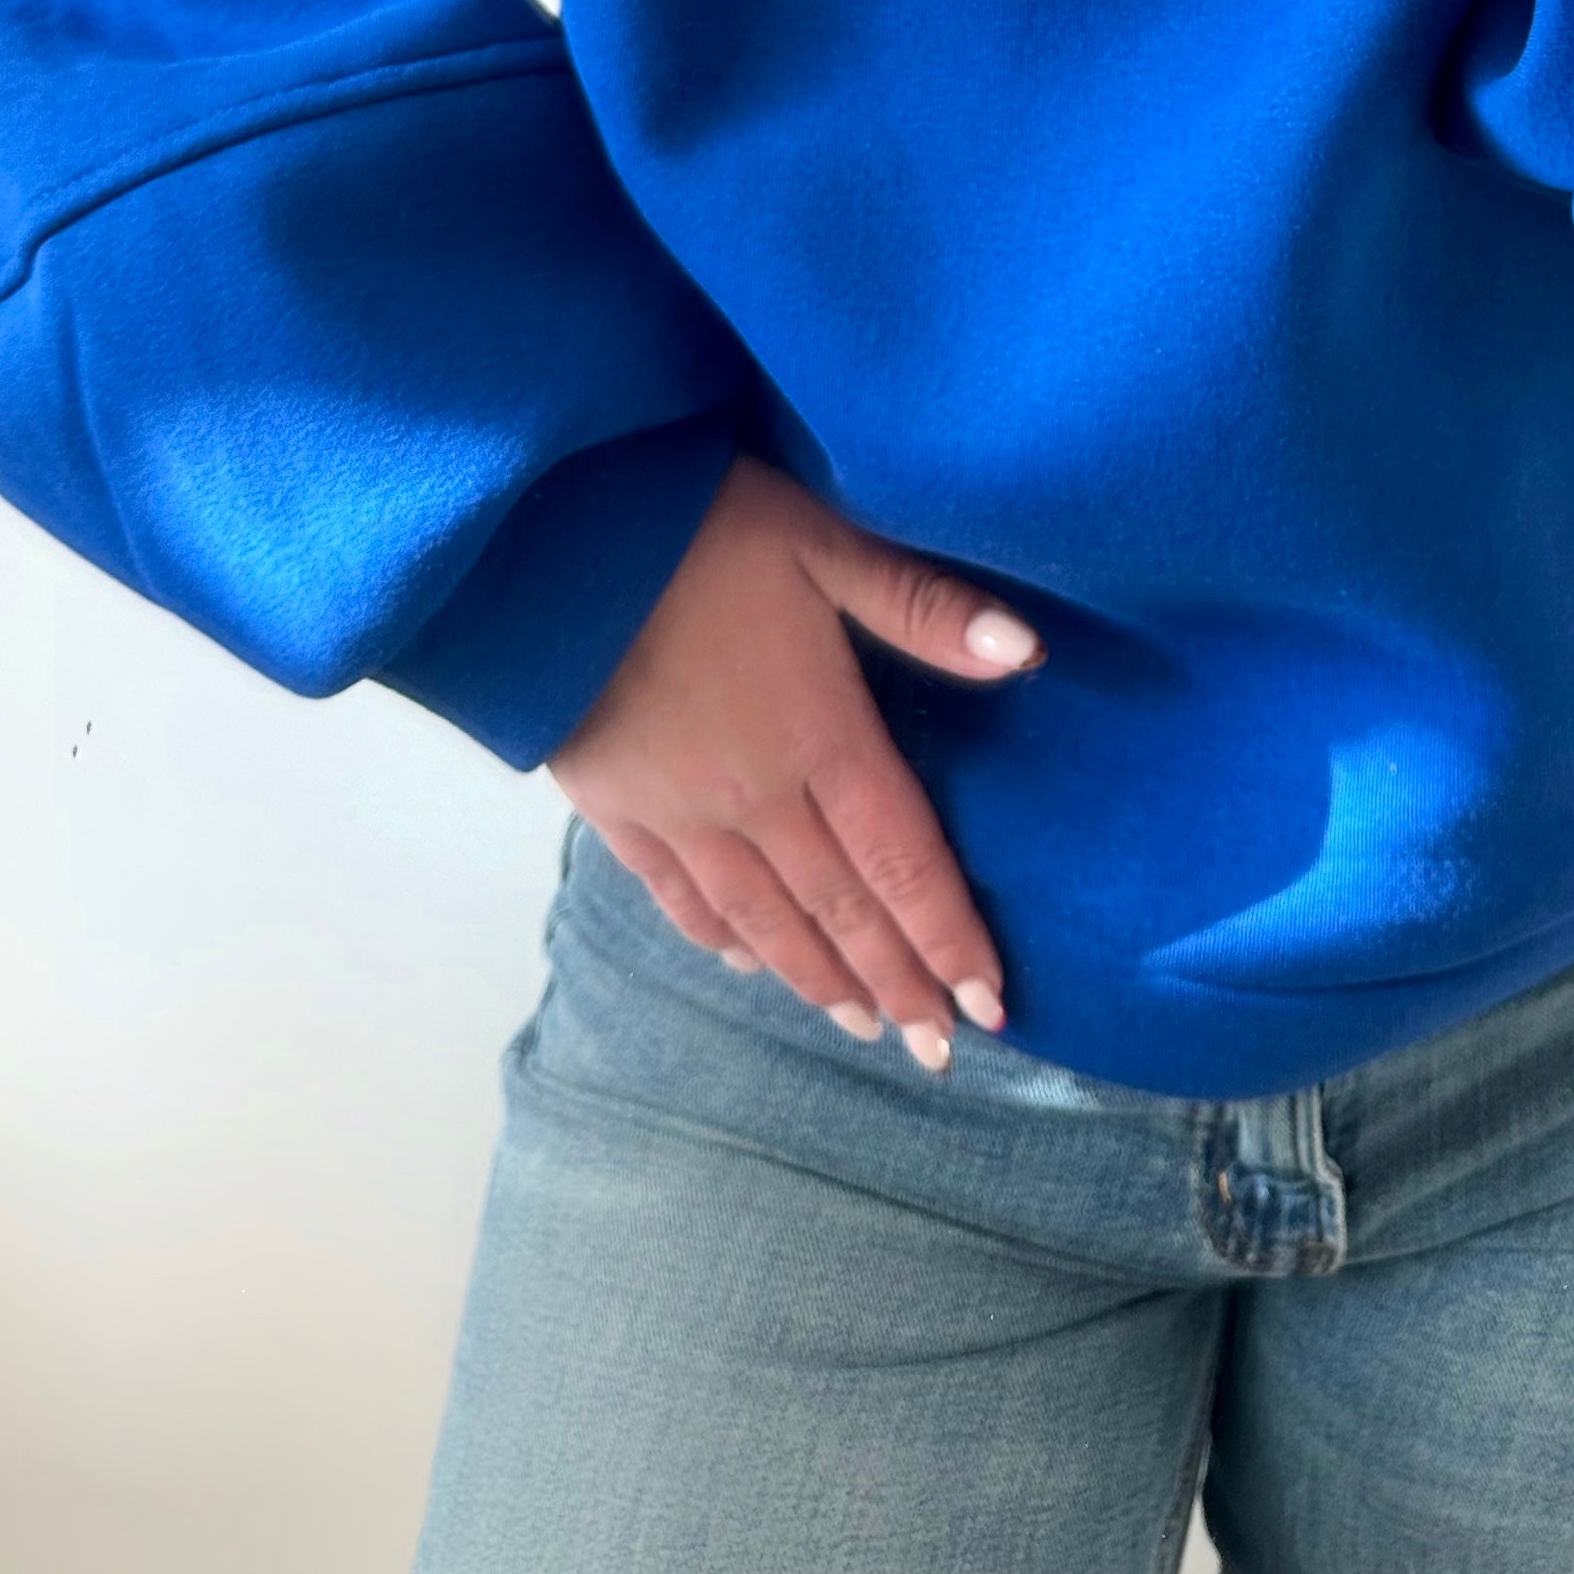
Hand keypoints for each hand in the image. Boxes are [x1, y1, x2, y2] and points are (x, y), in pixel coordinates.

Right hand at [548, 453, 1041, 1071]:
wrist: (547, 541)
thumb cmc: (699, 525)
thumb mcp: (823, 539)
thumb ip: (922, 605)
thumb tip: (1027, 653)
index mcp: (820, 735)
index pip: (902, 861)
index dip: (948, 937)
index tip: (991, 1003)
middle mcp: (755, 797)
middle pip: (842, 910)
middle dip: (898, 984)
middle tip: (941, 1048)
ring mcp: (679, 813)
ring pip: (765, 921)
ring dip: (820, 979)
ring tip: (865, 1026)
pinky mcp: (614, 809)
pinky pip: (679, 898)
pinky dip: (724, 940)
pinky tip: (749, 962)